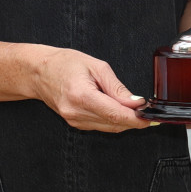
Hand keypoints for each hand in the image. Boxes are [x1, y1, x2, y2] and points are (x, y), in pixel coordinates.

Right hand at [32, 48, 151, 132]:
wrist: (39, 72)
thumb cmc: (65, 63)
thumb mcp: (96, 67)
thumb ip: (117, 87)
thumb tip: (135, 102)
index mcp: (82, 96)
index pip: (115, 114)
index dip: (136, 119)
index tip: (151, 118)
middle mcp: (76, 112)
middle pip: (114, 124)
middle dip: (134, 119)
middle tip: (147, 111)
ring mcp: (74, 121)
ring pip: (109, 128)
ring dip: (124, 121)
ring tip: (134, 109)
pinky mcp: (74, 123)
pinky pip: (100, 126)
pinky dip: (113, 120)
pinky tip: (117, 109)